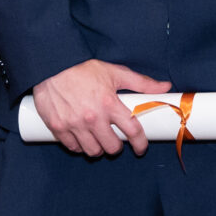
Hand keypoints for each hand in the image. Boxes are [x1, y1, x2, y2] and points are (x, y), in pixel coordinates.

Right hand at [31, 59, 173, 157]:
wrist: (50, 64)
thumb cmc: (83, 68)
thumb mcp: (114, 72)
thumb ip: (141, 83)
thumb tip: (165, 87)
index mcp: (109, 104)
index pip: (132, 131)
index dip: (140, 143)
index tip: (140, 148)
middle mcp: (92, 118)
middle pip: (112, 147)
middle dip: (116, 147)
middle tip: (115, 140)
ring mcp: (74, 125)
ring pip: (93, 151)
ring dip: (98, 148)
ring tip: (98, 139)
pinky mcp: (58, 128)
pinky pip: (73, 147)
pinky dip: (79, 146)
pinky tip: (81, 138)